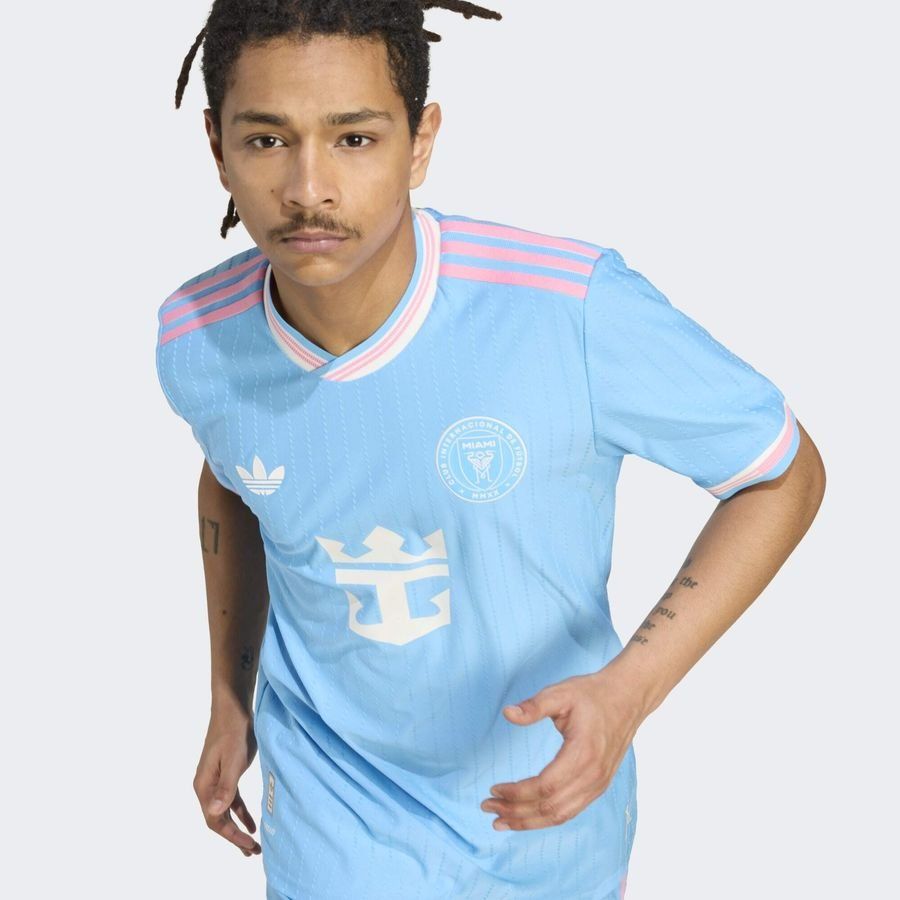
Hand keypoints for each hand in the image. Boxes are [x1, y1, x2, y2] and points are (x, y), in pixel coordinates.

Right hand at [193, 709, 261, 855]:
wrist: (233, 709)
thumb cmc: (232, 731)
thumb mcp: (233, 760)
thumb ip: (226, 787)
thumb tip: (215, 812)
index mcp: (204, 785)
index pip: (214, 820)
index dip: (231, 836)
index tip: (249, 846)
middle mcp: (206, 786)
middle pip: (218, 820)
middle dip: (235, 838)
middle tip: (254, 852)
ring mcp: (216, 780)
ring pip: (225, 812)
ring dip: (238, 828)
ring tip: (253, 846)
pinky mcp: (227, 774)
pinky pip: (232, 800)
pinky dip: (241, 813)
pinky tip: (251, 823)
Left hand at [480, 665, 646, 831]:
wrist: (627, 698)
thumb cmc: (591, 694)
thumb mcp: (561, 693)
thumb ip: (534, 706)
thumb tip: (507, 713)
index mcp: (583, 753)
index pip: (545, 786)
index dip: (517, 793)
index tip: (494, 789)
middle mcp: (593, 775)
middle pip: (550, 807)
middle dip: (516, 812)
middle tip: (487, 808)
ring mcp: (598, 784)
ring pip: (560, 815)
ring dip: (529, 822)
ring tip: (501, 820)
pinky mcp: (599, 786)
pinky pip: (570, 811)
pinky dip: (546, 818)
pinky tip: (527, 817)